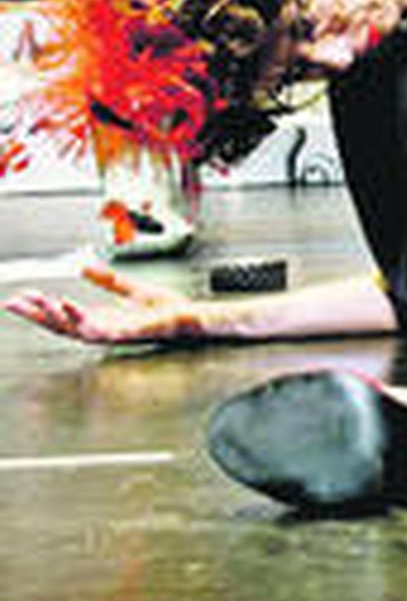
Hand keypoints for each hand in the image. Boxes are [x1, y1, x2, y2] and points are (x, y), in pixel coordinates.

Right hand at [2, 264, 218, 343]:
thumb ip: (110, 280)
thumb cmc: (170, 311)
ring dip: (54, 316)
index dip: (42, 309)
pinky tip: (68, 306)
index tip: (21, 298)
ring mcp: (116, 334)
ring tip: (37, 303)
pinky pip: (99, 328)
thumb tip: (85, 267)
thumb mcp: (134, 290)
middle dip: (37, 316)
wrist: (195, 319)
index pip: (65, 317)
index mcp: (105, 320)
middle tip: (13, 304)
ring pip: (75, 329)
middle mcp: (106, 330)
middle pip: (62, 326)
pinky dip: (81, 317)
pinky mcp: (129, 332)